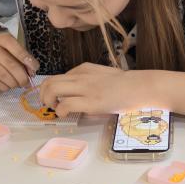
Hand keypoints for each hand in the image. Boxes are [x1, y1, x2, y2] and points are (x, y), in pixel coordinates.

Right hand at [0, 33, 37, 91]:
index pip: (16, 48)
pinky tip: (8, 86)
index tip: (35, 69)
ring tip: (18, 84)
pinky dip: (4, 86)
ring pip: (2, 75)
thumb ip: (22, 59)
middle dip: (22, 76)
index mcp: (2, 39)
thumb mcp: (10, 50)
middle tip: (26, 82)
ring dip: (14, 83)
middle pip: (10, 64)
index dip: (27, 60)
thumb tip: (32, 73)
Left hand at [40, 63, 156, 117]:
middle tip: (47, 104)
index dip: (51, 88)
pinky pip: (65, 105)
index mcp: (84, 69)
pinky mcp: (90, 102)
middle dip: (43, 94)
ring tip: (54, 109)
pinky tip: (64, 114)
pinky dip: (60, 111)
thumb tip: (80, 99)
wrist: (141, 86)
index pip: (58, 76)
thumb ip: (89, 83)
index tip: (53, 98)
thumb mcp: (104, 76)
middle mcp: (81, 76)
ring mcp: (85, 88)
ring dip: (48, 101)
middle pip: (49, 81)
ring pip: (53, 89)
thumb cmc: (127, 85)